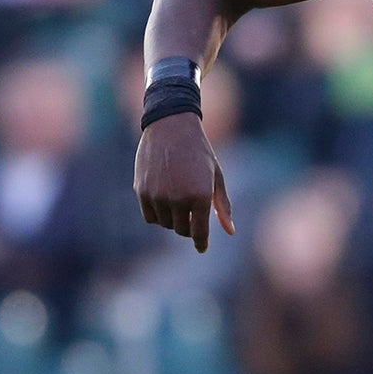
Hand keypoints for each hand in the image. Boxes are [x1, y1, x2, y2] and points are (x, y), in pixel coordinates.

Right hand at [136, 111, 233, 252]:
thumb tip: (230, 232)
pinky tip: (164, 201)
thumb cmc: (199, 151)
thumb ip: (222, 206)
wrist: (170, 125)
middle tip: (191, 213)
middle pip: (181, 230)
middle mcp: (179, 199)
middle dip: (188, 226)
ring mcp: (158, 196)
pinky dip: (157, 214)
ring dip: (172, 218)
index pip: (199, 233)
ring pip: (165, 224)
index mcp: (201, 196)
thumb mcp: (216, 176)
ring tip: (178, 199)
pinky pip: (150, 216)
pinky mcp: (142, 191)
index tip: (201, 247)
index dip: (201, 243)